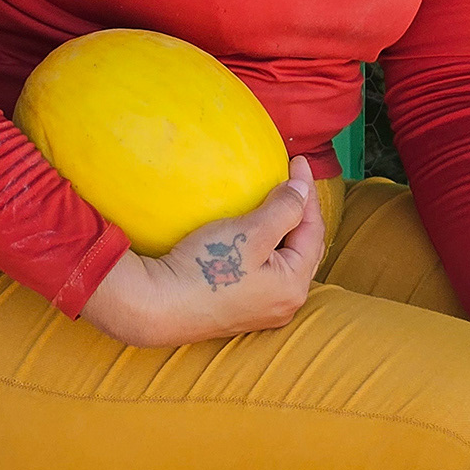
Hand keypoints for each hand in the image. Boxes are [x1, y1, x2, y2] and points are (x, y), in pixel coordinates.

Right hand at [80, 155, 324, 346]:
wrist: (156, 306)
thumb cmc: (205, 268)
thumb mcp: (250, 233)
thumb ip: (284, 209)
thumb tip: (303, 188)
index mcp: (294, 286)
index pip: (312, 229)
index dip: (307, 192)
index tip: (297, 160)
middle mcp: (285, 303)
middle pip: (304, 247)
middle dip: (303, 211)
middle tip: (294, 178)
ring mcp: (263, 309)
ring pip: (285, 259)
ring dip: (286, 229)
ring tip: (281, 200)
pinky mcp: (240, 307)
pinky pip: (266, 269)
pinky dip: (269, 245)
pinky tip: (257, 231)